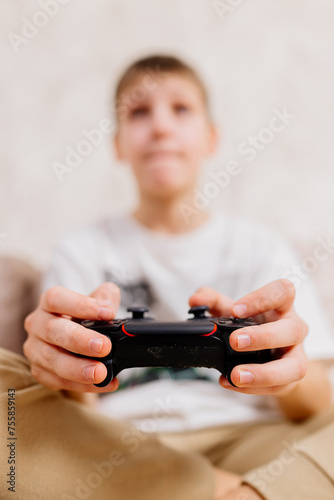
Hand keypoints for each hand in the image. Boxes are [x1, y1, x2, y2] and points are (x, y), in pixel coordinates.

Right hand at [23, 283, 120, 392]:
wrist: (76, 342)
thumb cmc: (86, 317)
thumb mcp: (98, 301)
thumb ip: (106, 297)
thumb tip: (109, 307)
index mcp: (49, 303)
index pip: (56, 299)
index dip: (81, 305)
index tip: (108, 313)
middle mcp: (37, 324)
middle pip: (53, 330)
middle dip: (80, 340)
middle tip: (104, 346)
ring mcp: (35, 349)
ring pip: (52, 360)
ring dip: (78, 368)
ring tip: (101, 372)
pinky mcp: (40, 372)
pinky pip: (58, 381)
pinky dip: (82, 385)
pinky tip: (103, 384)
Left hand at [189, 279, 308, 396]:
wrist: (266, 352)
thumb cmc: (251, 324)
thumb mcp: (231, 309)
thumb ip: (212, 301)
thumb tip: (196, 300)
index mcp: (281, 305)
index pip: (283, 292)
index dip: (261, 299)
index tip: (235, 310)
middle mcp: (294, 328)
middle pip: (292, 330)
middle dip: (263, 337)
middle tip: (235, 342)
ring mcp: (296, 355)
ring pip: (295, 366)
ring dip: (264, 373)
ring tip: (237, 375)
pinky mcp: (290, 379)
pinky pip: (279, 387)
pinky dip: (253, 388)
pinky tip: (232, 383)